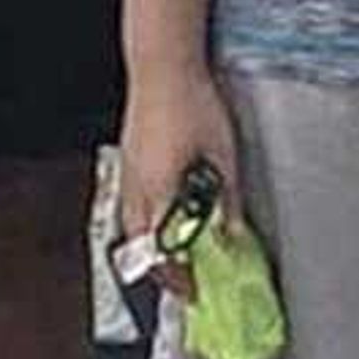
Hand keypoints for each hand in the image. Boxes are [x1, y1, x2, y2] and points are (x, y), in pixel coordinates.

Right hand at [118, 70, 240, 305]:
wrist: (162, 66)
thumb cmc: (192, 103)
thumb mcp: (222, 154)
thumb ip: (225, 197)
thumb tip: (231, 232)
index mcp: (159, 192)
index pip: (163, 252)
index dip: (179, 278)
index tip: (195, 292)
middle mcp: (136, 189)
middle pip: (140, 248)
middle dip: (161, 270)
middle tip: (186, 281)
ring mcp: (127, 176)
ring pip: (132, 229)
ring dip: (151, 248)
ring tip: (175, 256)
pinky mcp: (127, 163)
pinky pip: (131, 207)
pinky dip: (146, 224)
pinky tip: (164, 219)